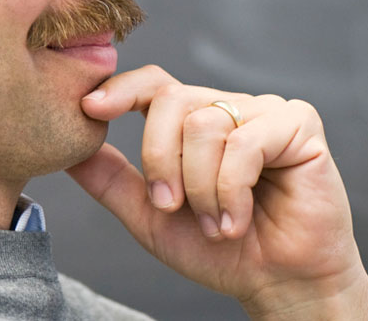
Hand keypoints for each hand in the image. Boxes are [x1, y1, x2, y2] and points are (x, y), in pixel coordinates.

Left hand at [67, 65, 367, 319]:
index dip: (121, 89)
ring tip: (215, 224)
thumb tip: (68, 153)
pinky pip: (245, 141)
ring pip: (205, 125)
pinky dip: (230, 189)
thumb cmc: (220, 251)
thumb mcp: (151, 217)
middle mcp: (229, 107)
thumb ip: (113, 180)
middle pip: (173, 101)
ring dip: (201, 188)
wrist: (279, 284)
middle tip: (170, 206)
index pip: (154, 83)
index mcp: (194, 121)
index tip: (90, 108)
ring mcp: (265, 111)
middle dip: (160, 160)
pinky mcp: (298, 124)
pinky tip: (237, 219)